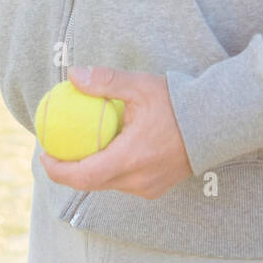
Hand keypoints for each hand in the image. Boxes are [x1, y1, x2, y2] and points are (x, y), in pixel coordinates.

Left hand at [38, 66, 192, 199]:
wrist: (218, 122)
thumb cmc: (178, 102)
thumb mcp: (140, 85)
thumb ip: (106, 81)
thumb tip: (73, 75)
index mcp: (131, 159)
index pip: (83, 176)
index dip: (57, 169)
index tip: (44, 153)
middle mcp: (138, 180)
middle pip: (92, 183)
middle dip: (69, 170)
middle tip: (56, 148)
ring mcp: (149, 187)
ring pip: (108, 184)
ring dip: (91, 169)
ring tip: (80, 146)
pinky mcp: (157, 187)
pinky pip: (124, 182)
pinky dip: (111, 169)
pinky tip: (109, 148)